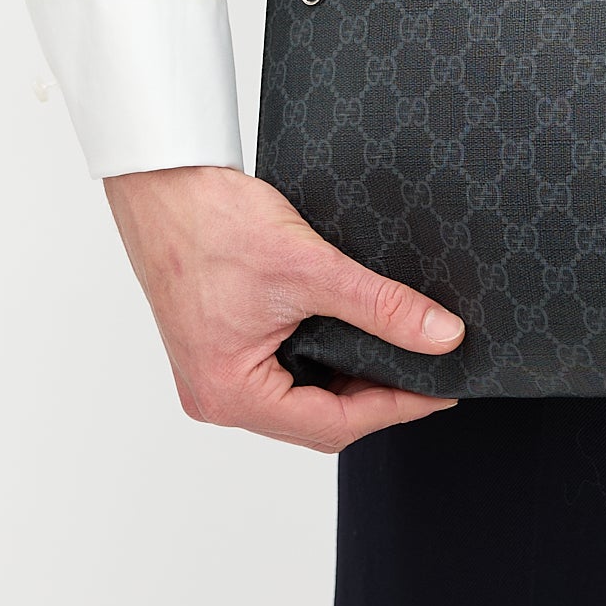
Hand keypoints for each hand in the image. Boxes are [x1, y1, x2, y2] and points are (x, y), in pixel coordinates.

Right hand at [104, 163, 462, 450]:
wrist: (164, 180)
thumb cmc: (213, 222)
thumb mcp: (310, 267)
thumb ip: (380, 306)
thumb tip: (441, 337)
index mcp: (230, 393)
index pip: (332, 424)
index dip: (394, 408)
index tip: (440, 392)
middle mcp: (217, 395)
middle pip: (315, 420)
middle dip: (373, 398)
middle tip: (428, 372)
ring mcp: (214, 372)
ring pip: (299, 398)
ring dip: (346, 381)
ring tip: (397, 354)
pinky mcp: (220, 346)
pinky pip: (281, 372)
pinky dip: (320, 360)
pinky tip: (351, 335)